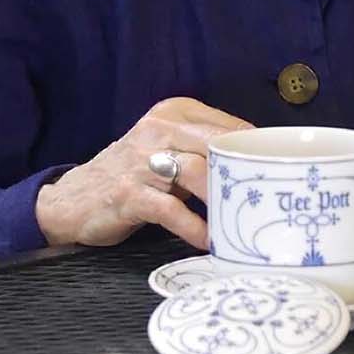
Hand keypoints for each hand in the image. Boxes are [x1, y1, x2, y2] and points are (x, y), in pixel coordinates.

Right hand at [35, 98, 252, 248]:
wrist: (71, 200)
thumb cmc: (132, 176)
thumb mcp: (168, 149)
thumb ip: (207, 150)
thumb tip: (262, 166)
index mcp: (174, 113)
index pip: (232, 126)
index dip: (259, 153)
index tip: (283, 176)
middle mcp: (159, 129)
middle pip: (219, 146)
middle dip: (248, 174)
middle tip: (272, 201)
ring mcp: (142, 161)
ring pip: (198, 174)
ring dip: (225, 202)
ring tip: (246, 222)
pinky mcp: (129, 193)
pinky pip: (172, 211)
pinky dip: (195, 229)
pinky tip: (211, 241)